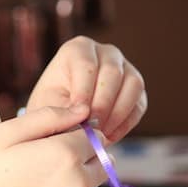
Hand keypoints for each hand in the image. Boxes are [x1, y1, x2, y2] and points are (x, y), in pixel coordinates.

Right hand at [0, 106, 107, 186]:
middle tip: (45, 164)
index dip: (72, 135)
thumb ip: (47, 117)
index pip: (93, 134)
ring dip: (73, 181)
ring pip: (90, 185)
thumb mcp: (4, 135)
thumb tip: (81, 110)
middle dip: (82, 157)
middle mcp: (80, 182)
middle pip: (101, 160)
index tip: (48, 144)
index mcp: (65, 153)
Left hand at [26, 36, 146, 141]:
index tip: (79, 114)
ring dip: (117, 114)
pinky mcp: (136, 89)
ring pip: (132, 85)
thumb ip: (63, 110)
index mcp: (78, 49)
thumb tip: (82, 121)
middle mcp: (105, 52)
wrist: (61, 115)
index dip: (84, 92)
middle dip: (102, 105)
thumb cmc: (50, 107)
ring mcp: (125, 68)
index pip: (86, 65)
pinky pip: (139, 104)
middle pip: (112, 73)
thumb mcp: (48, 105)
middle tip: (91, 129)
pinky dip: (126, 123)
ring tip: (99, 136)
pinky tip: (109, 137)